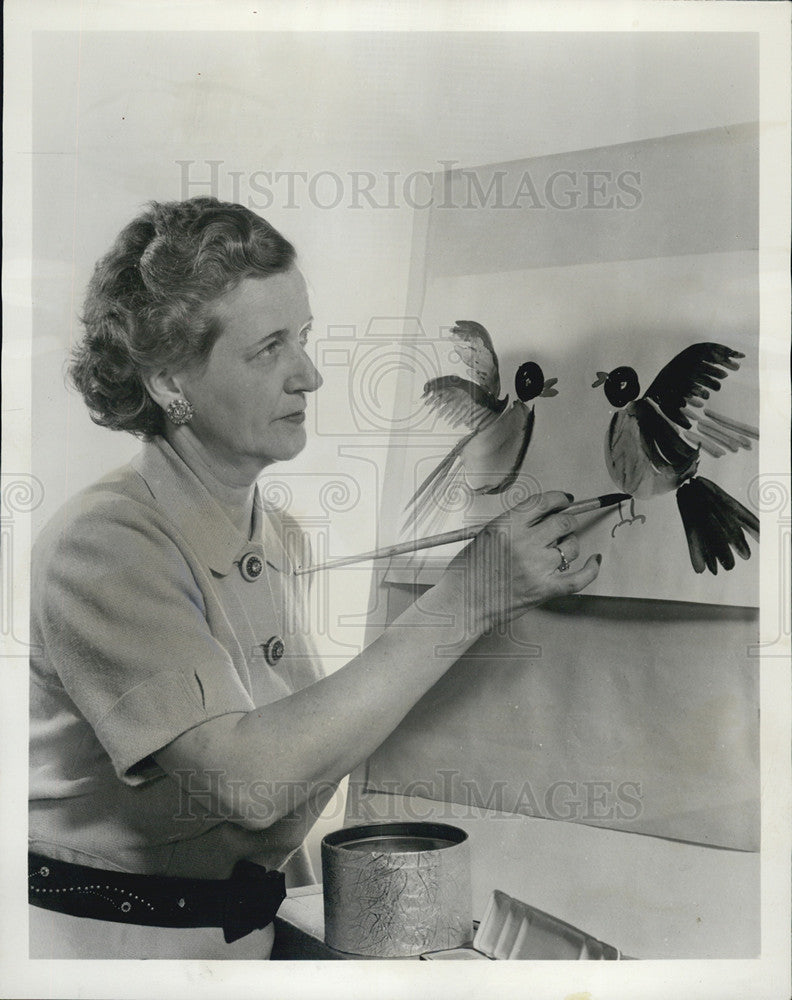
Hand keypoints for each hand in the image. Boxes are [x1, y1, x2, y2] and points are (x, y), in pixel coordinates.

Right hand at [444, 491, 601, 633]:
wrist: (463, 602)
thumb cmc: (469, 571)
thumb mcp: (486, 534)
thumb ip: (514, 524)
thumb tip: (543, 516)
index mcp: (507, 526)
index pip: (543, 502)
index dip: (559, 498)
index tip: (564, 500)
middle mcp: (525, 543)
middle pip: (563, 522)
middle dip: (567, 520)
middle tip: (565, 524)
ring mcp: (537, 567)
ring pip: (571, 546)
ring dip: (570, 543)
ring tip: (562, 547)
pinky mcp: (545, 589)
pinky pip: (579, 578)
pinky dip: (591, 569)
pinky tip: (594, 561)